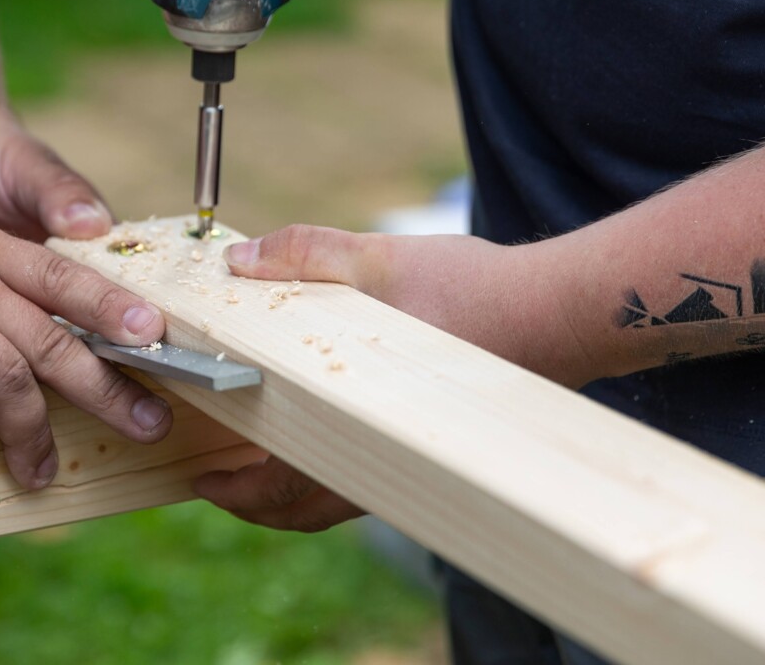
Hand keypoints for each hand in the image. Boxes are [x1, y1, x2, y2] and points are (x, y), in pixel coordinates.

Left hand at [197, 224, 593, 531]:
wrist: (562, 312)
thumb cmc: (478, 292)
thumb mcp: (378, 258)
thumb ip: (305, 254)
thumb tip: (239, 264)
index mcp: (358, 421)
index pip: (282, 486)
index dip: (234, 489)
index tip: (202, 476)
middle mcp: (383, 454)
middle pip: (302, 510)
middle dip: (252, 500)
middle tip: (214, 476)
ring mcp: (407, 455)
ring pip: (332, 498)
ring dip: (287, 488)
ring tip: (249, 453)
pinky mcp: (424, 442)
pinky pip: (360, 475)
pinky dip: (323, 467)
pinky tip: (307, 427)